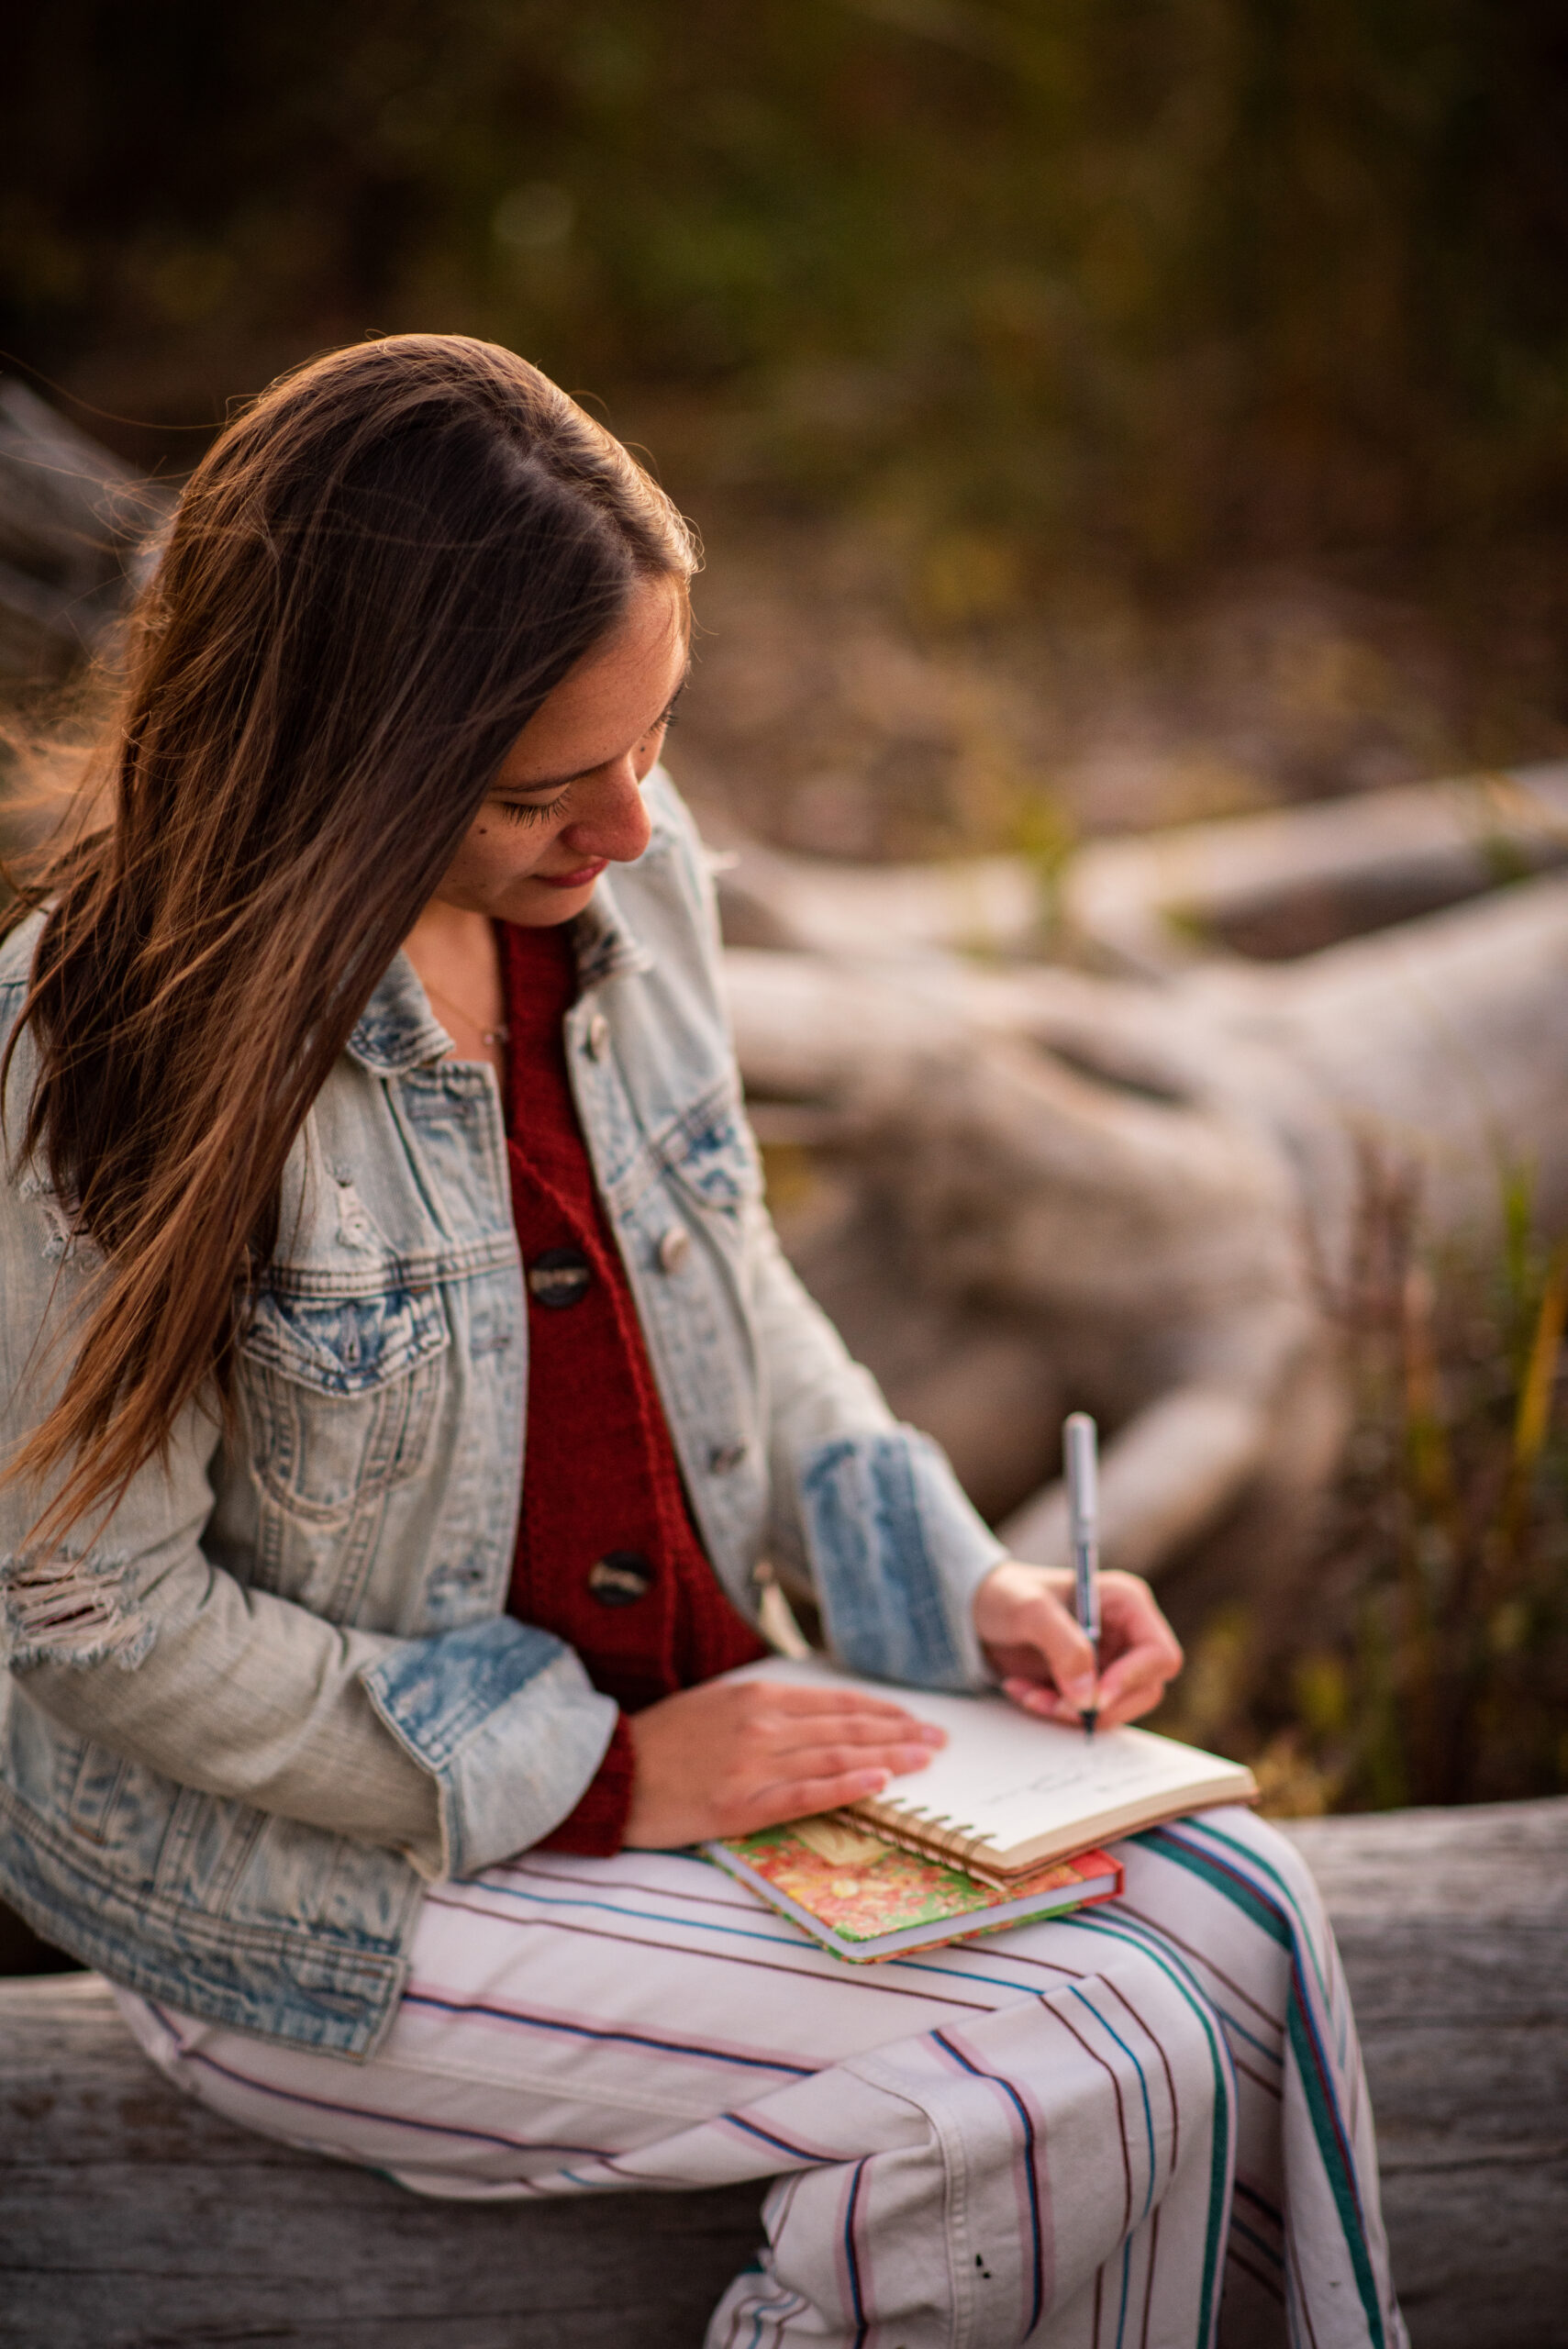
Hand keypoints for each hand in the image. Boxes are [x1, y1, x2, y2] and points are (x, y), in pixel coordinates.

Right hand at [623, 1678, 945, 1848]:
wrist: (607, 1771)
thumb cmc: (662, 1741)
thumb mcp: (717, 1706)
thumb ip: (766, 1710)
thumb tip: (818, 1717)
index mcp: (758, 1698)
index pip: (837, 1703)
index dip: (882, 1711)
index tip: (916, 1719)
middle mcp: (762, 1725)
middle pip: (845, 1728)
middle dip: (899, 1732)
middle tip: (940, 1741)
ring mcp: (752, 1764)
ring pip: (835, 1756)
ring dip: (888, 1756)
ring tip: (926, 1759)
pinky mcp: (739, 1804)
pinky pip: (803, 1794)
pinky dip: (844, 1786)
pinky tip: (879, 1783)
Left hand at [972, 1559, 1182, 1730]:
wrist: (977, 1609)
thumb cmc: (1005, 1594)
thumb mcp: (1029, 1609)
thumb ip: (1063, 1644)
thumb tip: (1089, 1694)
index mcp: (1127, 1603)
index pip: (1160, 1655)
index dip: (1133, 1679)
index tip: (1095, 1696)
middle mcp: (1127, 1634)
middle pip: (1144, 1690)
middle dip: (1097, 1705)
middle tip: (1053, 1705)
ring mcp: (1111, 1661)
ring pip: (1114, 1708)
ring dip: (1070, 1712)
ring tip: (1028, 1695)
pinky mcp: (1090, 1684)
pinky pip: (1087, 1713)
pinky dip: (1055, 1712)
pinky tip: (1023, 1691)